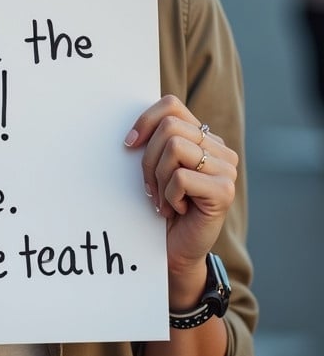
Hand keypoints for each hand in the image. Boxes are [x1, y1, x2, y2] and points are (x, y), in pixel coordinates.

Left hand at [124, 94, 237, 292]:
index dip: (145, 121)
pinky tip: (176, 210)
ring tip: (163, 199)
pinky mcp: (224, 191)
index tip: (129, 144)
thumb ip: (156, 141)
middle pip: (169, 127)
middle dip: (148, 158)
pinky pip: (180, 177)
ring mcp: (227, 169)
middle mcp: (221, 149)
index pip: (172, 105)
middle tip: (150, 187)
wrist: (175, 250)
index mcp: (205, 138)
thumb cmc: (163, 206)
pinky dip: (169, 196)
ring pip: (173, 147)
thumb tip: (132, 128)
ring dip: (158, 178)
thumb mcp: (156, 167)